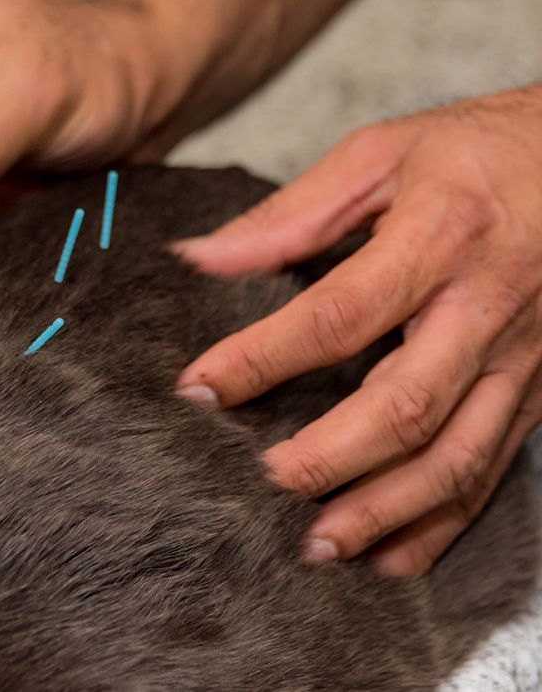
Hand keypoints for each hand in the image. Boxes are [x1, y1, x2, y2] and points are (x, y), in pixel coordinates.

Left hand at [175, 86, 541, 575]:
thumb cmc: (478, 150)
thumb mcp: (380, 155)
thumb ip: (291, 214)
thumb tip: (203, 258)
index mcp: (437, 238)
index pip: (338, 313)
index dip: (263, 357)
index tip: (199, 387)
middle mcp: (483, 308)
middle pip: (404, 405)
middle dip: (328, 456)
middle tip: (259, 482)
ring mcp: (520, 358)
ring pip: (455, 456)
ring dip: (383, 510)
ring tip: (317, 545)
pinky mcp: (539, 388)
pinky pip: (493, 468)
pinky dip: (443, 522)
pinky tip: (393, 555)